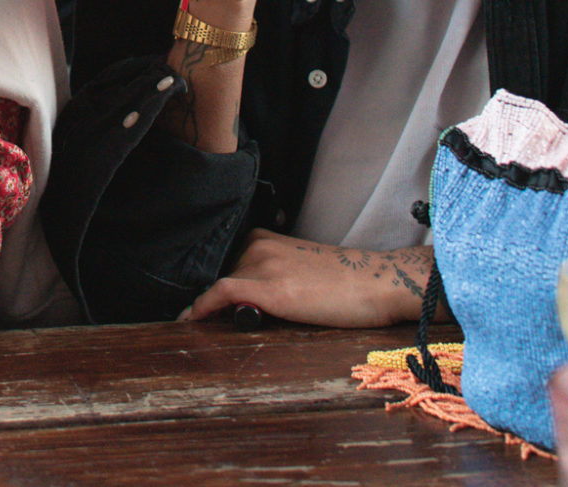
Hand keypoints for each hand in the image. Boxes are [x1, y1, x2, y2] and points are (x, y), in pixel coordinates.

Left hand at [184, 230, 433, 328]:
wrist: (378, 283)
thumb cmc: (347, 284)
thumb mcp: (300, 271)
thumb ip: (271, 277)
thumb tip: (243, 304)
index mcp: (266, 239)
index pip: (225, 265)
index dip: (208, 288)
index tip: (189, 304)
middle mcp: (259, 245)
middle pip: (222, 278)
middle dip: (211, 302)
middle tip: (194, 323)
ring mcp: (263, 264)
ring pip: (220, 288)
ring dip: (208, 310)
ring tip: (195, 329)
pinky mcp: (271, 288)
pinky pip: (222, 294)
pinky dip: (201, 307)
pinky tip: (189, 320)